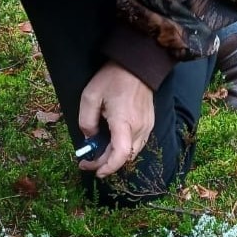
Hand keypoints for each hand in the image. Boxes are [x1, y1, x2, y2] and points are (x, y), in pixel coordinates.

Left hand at [78, 61, 153, 177]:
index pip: (121, 155)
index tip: (95, 171)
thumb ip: (87, 121)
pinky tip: (111, 144)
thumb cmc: (113, 78)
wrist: (138, 65)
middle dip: (106, 164)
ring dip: (115, 157)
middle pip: (125, 157)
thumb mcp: (90, 96)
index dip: (108, 167)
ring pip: (132, 153)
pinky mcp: (149, 124)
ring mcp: (147, 127)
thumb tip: (90, 138)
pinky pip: (137, 144)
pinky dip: (124, 149)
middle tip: (88, 162)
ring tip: (98, 154)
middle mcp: (139, 128)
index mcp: (124, 122)